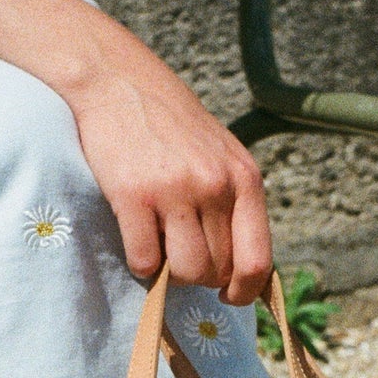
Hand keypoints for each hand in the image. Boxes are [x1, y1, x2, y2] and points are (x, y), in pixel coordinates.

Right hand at [65, 43, 271, 303]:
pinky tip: (135, 236)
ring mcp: (175, 191)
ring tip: (158, 245)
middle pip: (217, 271)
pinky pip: (144, 262)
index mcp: (244, 177)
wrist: (119, 81)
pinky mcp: (134, 196)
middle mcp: (215, 185)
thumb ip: (234, 202)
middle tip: (178, 254)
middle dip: (198, 275)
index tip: (227, 296)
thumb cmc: (170, 124)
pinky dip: (140, 263)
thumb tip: (242, 268)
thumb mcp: (220, 154)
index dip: (244, 291)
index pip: (258, 260)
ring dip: (169, 273)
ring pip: (185, 272)